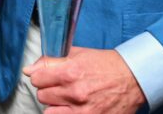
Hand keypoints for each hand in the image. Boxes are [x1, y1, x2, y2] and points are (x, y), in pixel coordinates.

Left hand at [25, 47, 145, 113]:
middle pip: (42, 96)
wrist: (133, 79)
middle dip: (48, 90)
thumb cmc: (106, 65)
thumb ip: (51, 60)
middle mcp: (75, 93)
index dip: (40, 77)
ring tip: (66, 99)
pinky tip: (72, 108)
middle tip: (59, 87)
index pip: (37, 79)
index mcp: (70, 73)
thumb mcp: (78, 54)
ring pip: (50, 112)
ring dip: (55, 106)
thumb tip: (29, 70)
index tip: (46, 77)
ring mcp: (83, 111)